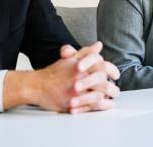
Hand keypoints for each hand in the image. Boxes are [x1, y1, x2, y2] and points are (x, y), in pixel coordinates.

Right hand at [3, 41, 119, 112]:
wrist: (36, 86)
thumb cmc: (54, 72)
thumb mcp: (70, 59)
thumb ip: (86, 52)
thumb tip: (99, 45)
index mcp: (81, 66)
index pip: (103, 66)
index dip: (113, 71)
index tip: (116, 75)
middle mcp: (80, 78)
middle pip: (104, 83)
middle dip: (112, 88)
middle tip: (115, 90)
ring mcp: (76, 91)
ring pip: (99, 96)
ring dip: (108, 98)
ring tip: (111, 99)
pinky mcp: (72, 103)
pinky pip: (90, 107)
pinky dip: (100, 107)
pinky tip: (104, 105)